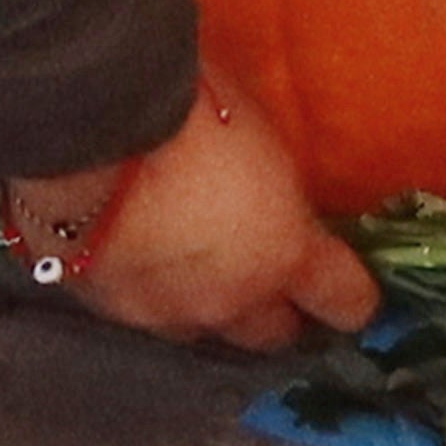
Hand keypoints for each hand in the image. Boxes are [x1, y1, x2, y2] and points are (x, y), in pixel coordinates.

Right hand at [8, 71, 374, 350]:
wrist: (88, 133)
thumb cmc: (193, 111)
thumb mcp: (262, 139)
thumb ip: (275, 184)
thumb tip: (275, 186)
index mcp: (285, 255)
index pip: (344, 300)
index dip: (353, 298)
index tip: (356, 293)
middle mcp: (229, 300)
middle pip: (270, 335)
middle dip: (277, 314)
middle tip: (272, 283)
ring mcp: (161, 313)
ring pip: (201, 330)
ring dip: (208, 305)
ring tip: (199, 269)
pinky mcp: (102, 307)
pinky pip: (142, 311)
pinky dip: (147, 289)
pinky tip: (138, 257)